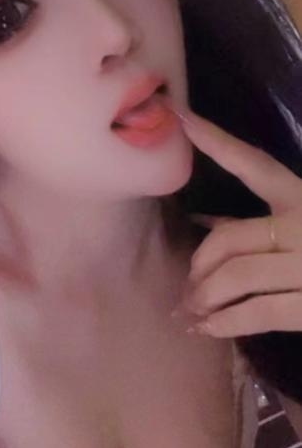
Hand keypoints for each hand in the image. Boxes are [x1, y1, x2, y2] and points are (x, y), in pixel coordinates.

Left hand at [172, 106, 301, 337]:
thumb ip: (264, 222)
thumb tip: (206, 222)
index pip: (254, 165)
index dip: (217, 141)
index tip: (183, 118)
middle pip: (230, 238)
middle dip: (200, 265)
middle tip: (187, 287)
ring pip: (236, 275)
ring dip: (203, 298)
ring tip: (190, 312)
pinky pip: (258, 312)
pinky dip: (225, 323)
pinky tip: (208, 329)